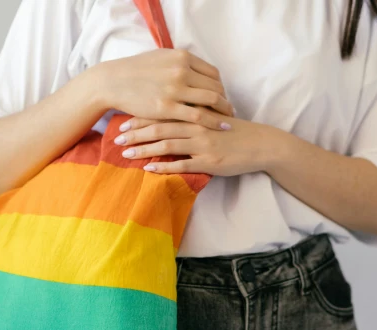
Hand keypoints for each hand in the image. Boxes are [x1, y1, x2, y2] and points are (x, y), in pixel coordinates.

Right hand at [92, 49, 233, 130]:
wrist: (113, 81)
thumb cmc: (135, 71)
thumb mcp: (160, 58)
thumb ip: (179, 62)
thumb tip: (194, 68)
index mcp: (182, 57)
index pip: (212, 73)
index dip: (220, 87)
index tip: (221, 97)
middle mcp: (181, 70)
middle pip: (215, 86)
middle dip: (224, 100)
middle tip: (228, 111)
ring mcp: (175, 88)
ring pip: (211, 100)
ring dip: (223, 111)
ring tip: (228, 120)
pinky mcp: (167, 107)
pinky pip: (198, 115)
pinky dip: (213, 122)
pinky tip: (220, 128)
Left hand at [113, 109, 291, 176]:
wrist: (259, 145)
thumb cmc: (232, 132)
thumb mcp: (211, 117)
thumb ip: (190, 114)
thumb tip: (166, 115)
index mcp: (195, 112)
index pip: (162, 112)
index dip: (140, 118)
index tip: (122, 122)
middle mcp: (196, 126)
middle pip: (159, 127)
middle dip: (135, 134)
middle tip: (117, 139)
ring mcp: (202, 144)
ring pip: (166, 145)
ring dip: (143, 150)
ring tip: (125, 155)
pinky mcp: (208, 162)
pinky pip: (181, 165)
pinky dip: (163, 167)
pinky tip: (148, 169)